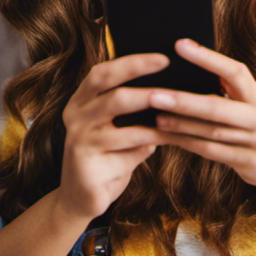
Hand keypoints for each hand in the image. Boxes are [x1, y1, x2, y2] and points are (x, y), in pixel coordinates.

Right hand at [58, 52, 170, 222]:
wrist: (83, 198)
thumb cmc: (110, 157)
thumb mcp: (120, 129)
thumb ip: (137, 111)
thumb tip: (176, 90)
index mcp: (81, 100)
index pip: (103, 72)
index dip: (131, 62)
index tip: (163, 58)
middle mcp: (76, 114)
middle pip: (110, 88)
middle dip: (139, 73)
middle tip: (170, 70)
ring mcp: (79, 137)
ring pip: (121, 116)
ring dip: (154, 111)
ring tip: (179, 106)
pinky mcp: (87, 162)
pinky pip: (129, 148)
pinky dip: (154, 140)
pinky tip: (174, 137)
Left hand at [148, 38, 255, 192]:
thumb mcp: (252, 101)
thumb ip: (230, 86)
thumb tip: (191, 64)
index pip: (235, 71)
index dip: (207, 58)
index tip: (179, 45)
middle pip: (217, 107)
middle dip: (184, 101)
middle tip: (153, 95)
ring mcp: (253, 141)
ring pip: (210, 131)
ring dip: (180, 124)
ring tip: (155, 116)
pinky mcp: (244, 161)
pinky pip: (210, 150)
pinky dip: (186, 142)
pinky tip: (167, 135)